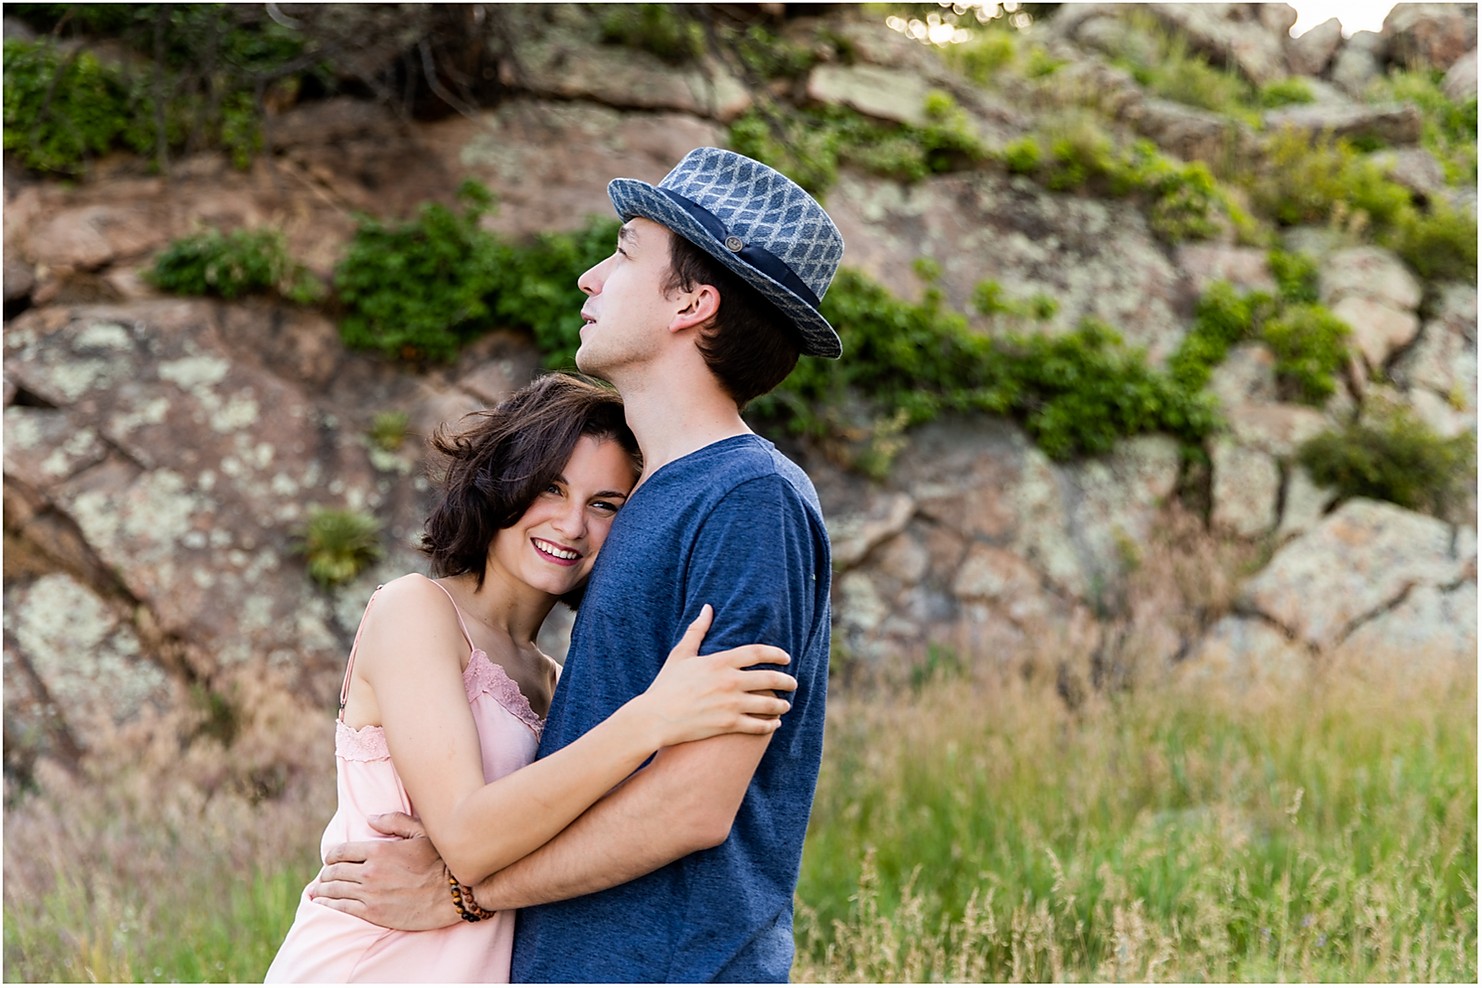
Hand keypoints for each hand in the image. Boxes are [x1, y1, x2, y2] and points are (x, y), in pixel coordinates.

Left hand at [308, 811, 456, 930]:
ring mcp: (370, 894)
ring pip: (334, 889)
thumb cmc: (440, 861)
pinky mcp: (373, 914)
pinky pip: (341, 908)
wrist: (454, 894)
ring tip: (318, 889)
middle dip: (326, 872)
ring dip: (323, 888)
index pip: (342, 851)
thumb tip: (370, 819)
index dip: (332, 855)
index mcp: (379, 850)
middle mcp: (370, 871)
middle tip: (325, 875)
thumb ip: (394, 822)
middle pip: (335, 871)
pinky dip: (328, 903)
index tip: (330, 858)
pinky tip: (322, 902)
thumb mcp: (421, 833)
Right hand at [639, 604, 796, 747]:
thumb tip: (707, 607)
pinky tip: (774, 724)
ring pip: (768, 704)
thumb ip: (697, 630)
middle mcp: (729, 681)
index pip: (758, 652)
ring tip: (786, 705)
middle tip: (793, 683)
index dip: (776, 653)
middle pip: (770, 678)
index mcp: (720, 662)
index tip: (786, 658)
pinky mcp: (728, 725)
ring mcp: (731, 704)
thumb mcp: (681, 654)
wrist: (654, 718)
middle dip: (786, 681)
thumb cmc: (666, 685)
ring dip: (781, 704)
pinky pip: (758, 726)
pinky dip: (770, 725)